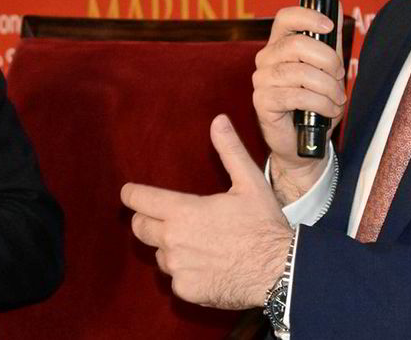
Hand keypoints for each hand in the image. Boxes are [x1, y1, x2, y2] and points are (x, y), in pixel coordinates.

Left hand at [121, 114, 292, 308]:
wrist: (280, 272)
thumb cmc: (264, 225)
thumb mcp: (249, 182)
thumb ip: (229, 150)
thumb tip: (219, 121)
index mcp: (182, 211)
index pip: (139, 199)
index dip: (132, 194)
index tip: (130, 193)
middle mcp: (173, 240)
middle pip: (140, 228)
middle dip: (147, 220)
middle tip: (166, 218)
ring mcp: (178, 267)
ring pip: (159, 254)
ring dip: (169, 248)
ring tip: (196, 243)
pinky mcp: (186, 290)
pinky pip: (174, 279)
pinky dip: (185, 273)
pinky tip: (206, 266)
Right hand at [253, 6, 345, 203]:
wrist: (304, 143)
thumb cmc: (314, 104)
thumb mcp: (327, 70)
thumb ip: (330, 41)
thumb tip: (337, 6)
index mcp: (279, 45)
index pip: (285, 17)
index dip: (307, 16)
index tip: (329, 26)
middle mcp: (266, 59)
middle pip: (297, 44)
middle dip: (328, 60)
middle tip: (339, 77)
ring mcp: (262, 80)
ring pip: (301, 73)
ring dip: (328, 88)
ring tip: (336, 99)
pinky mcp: (262, 102)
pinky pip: (297, 96)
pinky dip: (321, 104)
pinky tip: (328, 111)